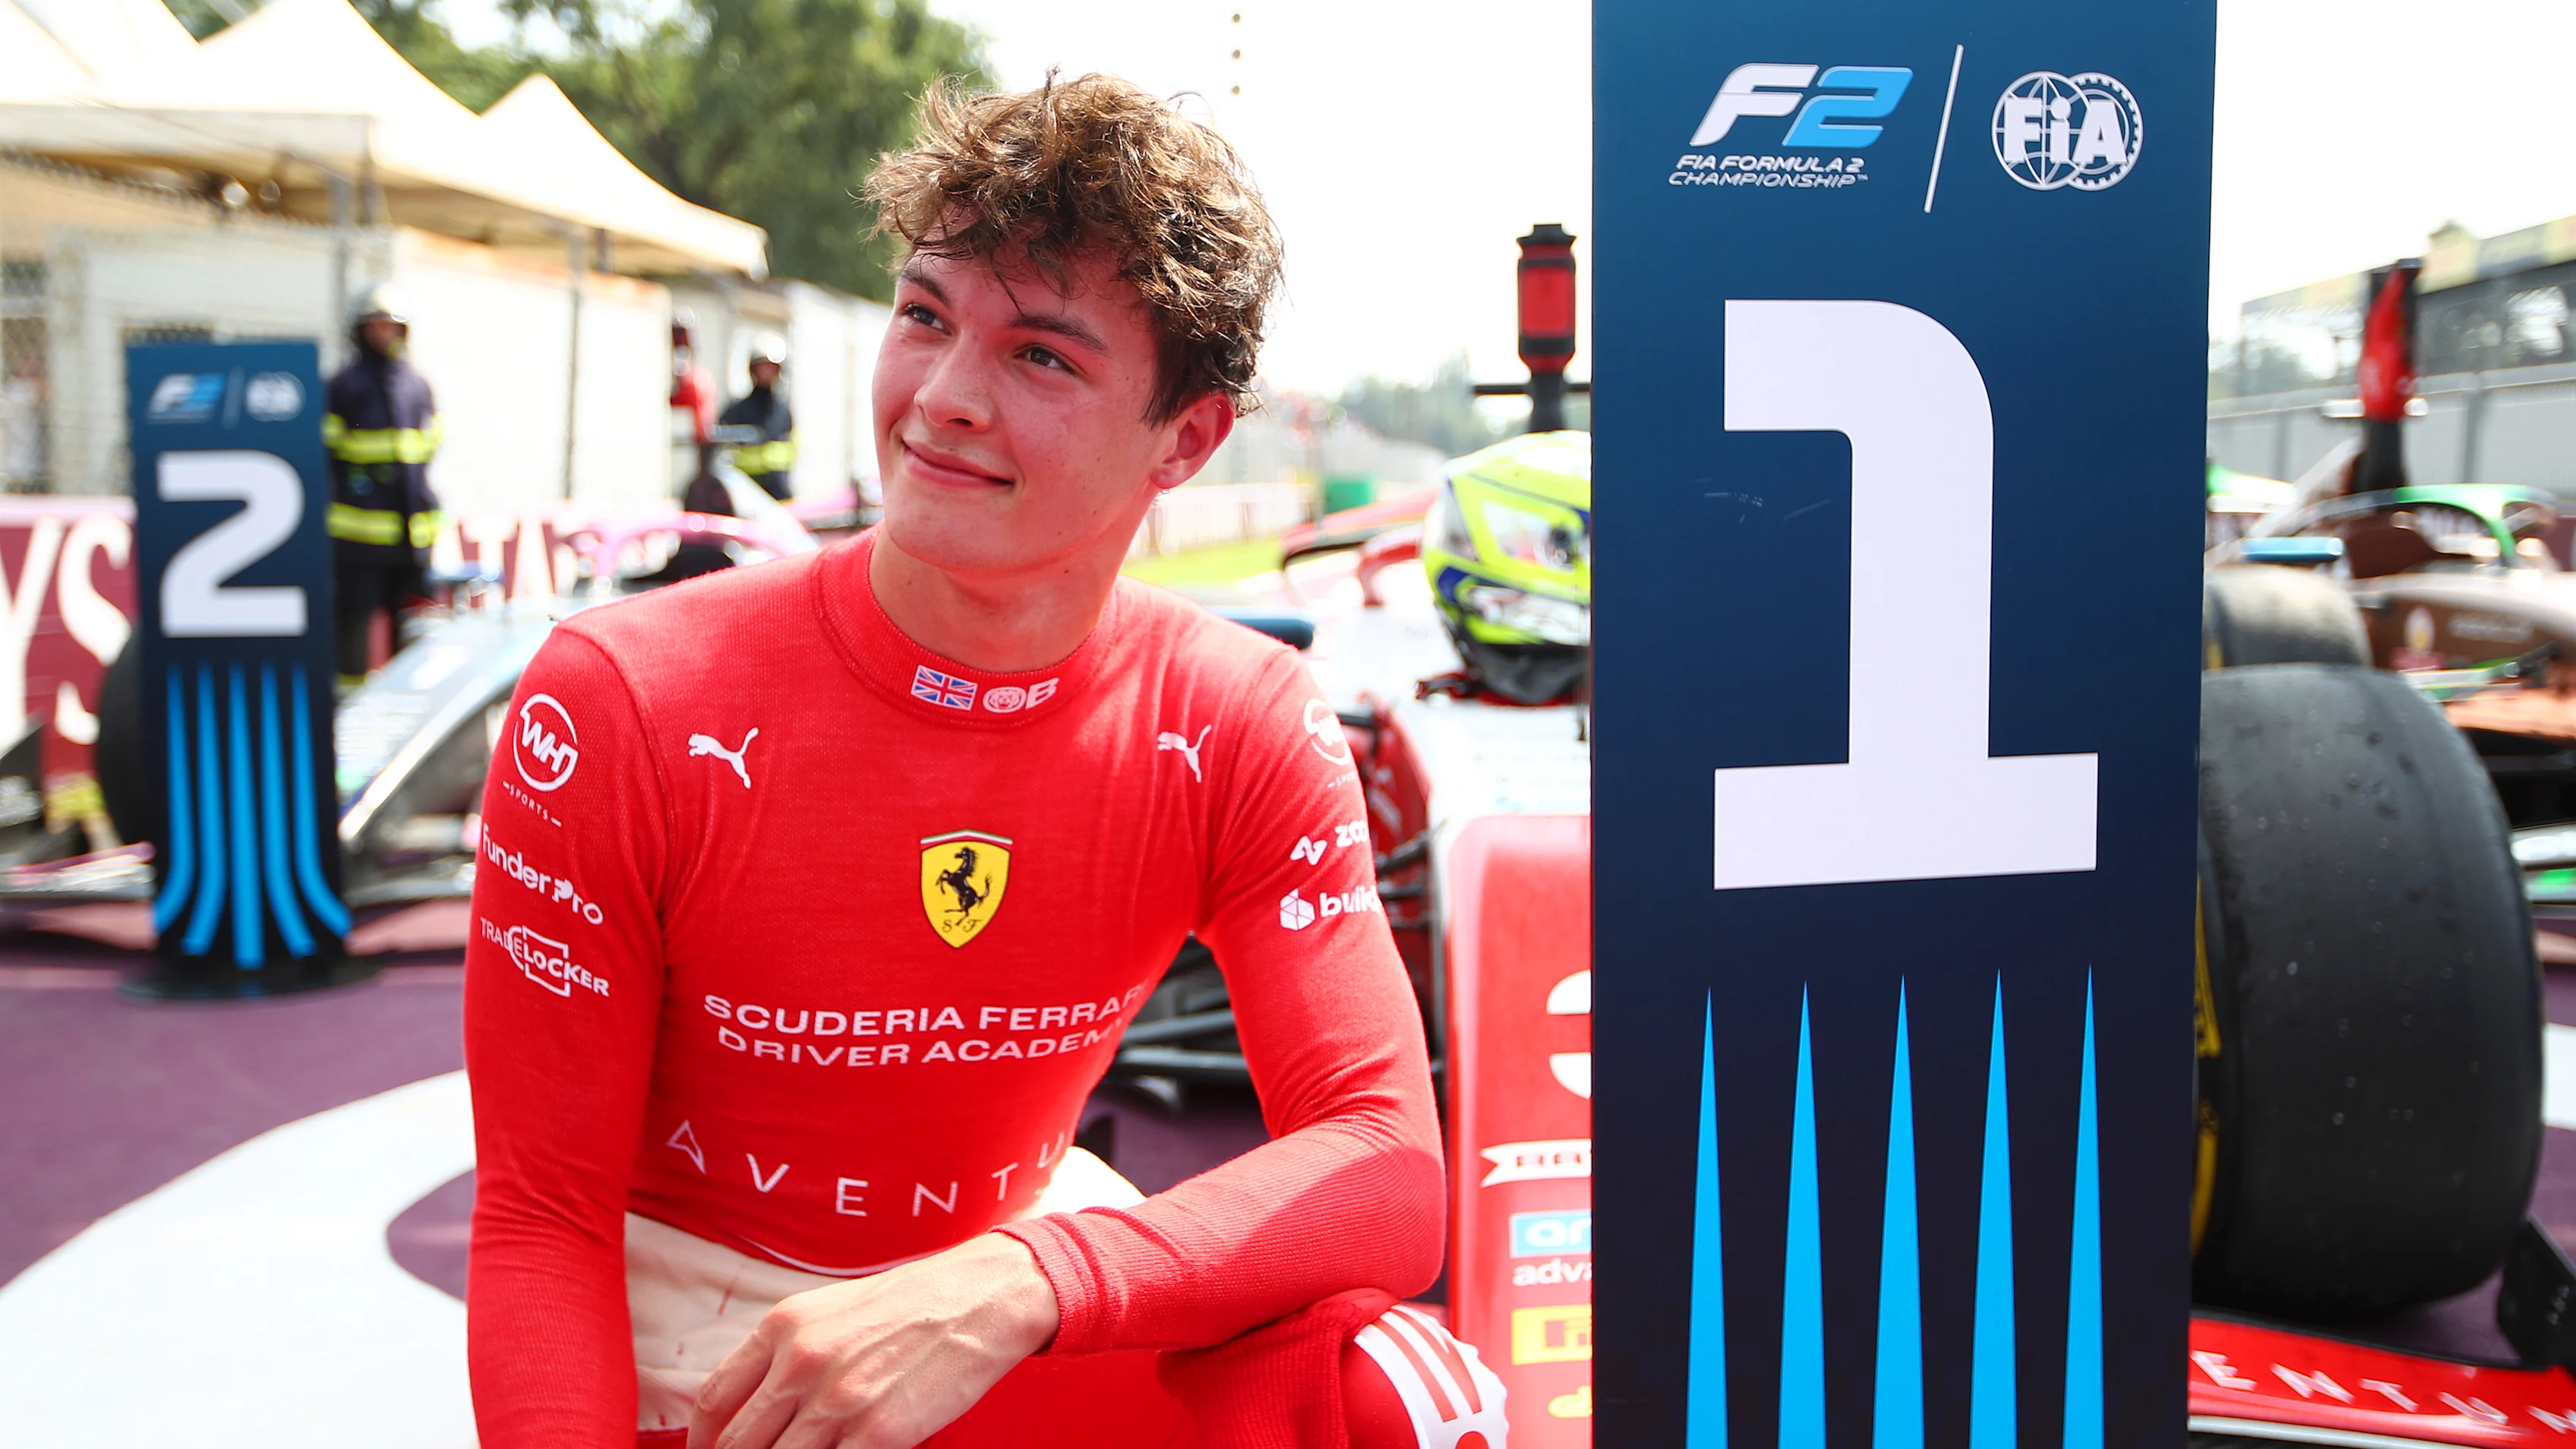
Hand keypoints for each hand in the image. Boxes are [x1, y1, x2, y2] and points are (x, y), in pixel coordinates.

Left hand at [686, 1232, 1059, 1448]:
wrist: (983, 1297)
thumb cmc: (910, 1304)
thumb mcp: (832, 1310)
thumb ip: (786, 1352)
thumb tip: (754, 1404)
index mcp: (783, 1326)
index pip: (713, 1401)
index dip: (703, 1442)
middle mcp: (801, 1362)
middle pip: (738, 1442)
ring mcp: (838, 1400)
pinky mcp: (879, 1432)